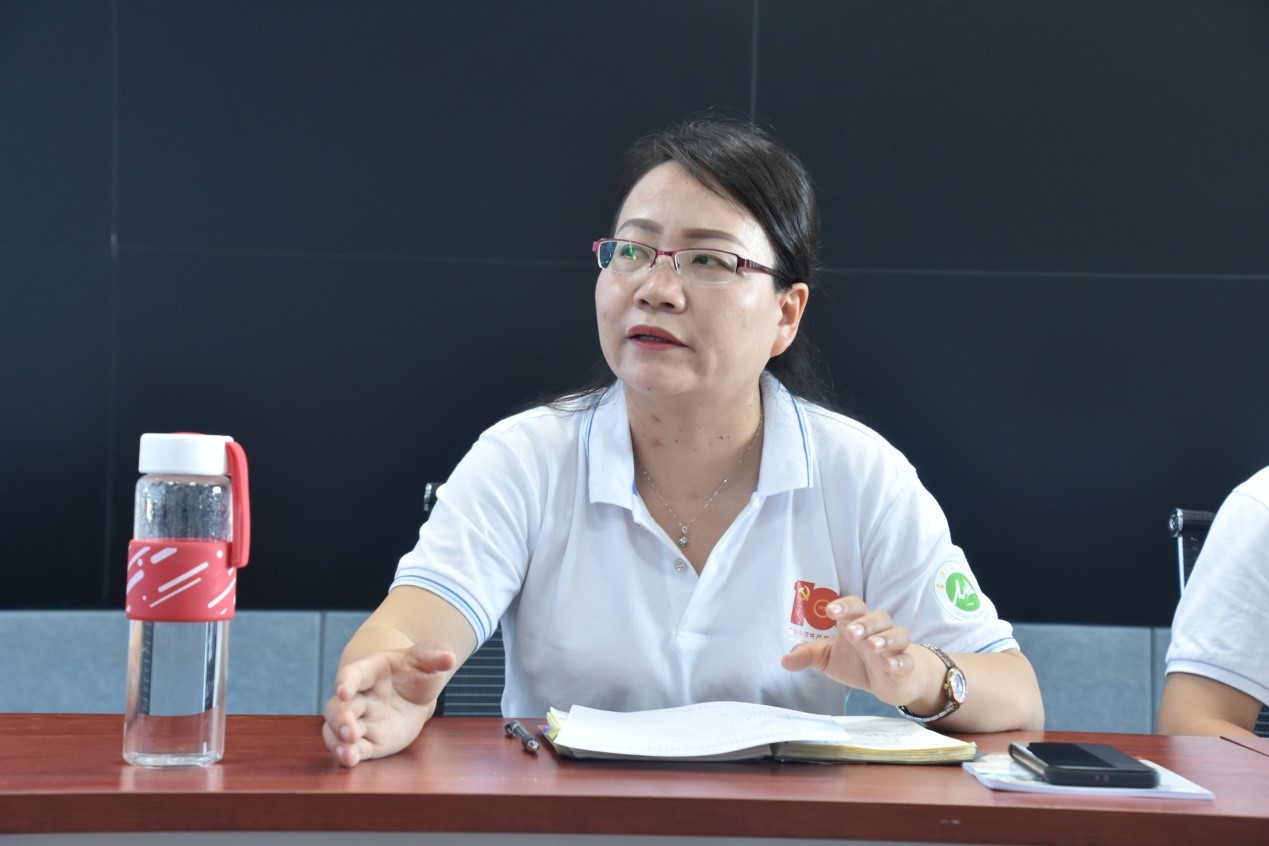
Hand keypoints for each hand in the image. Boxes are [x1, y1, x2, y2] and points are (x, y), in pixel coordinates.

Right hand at [322, 643, 456, 766]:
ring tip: (348, 752)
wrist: (415, 694)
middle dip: (341, 719)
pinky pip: (353, 749)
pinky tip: (351, 761)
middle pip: (338, 707)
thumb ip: (435, 656)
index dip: (346, 681)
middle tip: (349, 731)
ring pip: (337, 730)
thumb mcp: (427, 660)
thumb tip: (449, 658)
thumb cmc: (416, 672)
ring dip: (338, 741)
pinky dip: (348, 755)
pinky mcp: (368, 742)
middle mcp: (359, 697)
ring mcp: (362, 720)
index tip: (343, 689)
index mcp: (370, 672)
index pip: (353, 674)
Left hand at [780, 595, 929, 706]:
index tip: (830, 610)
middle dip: (865, 623)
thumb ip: (808, 656)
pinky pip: (906, 660)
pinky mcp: (905, 666)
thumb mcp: (828, 659)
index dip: (844, 605)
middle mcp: (878, 631)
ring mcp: (894, 648)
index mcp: (856, 623)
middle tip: (851, 632)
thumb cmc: (856, 663)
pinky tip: (889, 664)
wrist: (887, 683)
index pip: (854, 606)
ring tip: (872, 646)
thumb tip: (784, 661)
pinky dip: (899, 660)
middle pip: (878, 617)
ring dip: (885, 638)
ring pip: (897, 634)